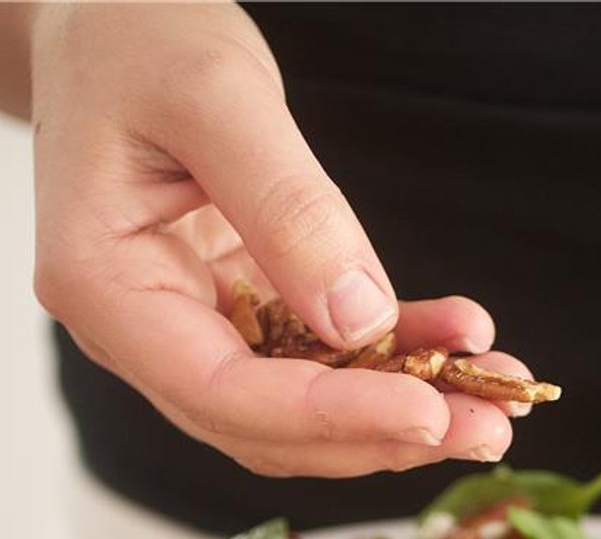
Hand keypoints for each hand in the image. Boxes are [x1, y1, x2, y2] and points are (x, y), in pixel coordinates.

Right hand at [29, 3, 520, 476]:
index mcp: (104, 287)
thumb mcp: (217, 97)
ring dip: (402, 410)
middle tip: (488, 428)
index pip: (220, 392)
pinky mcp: (244, 309)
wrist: (112, 18)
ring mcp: (194, 325)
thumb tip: (359, 321)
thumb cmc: (141, 37)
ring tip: (497, 403)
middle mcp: (141, 329)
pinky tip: (460, 337)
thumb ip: (286, 209)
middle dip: (383, 434)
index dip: (329, 418)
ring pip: (303, 407)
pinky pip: (323, 355)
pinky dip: (396, 354)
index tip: (428, 414)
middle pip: (268, 424)